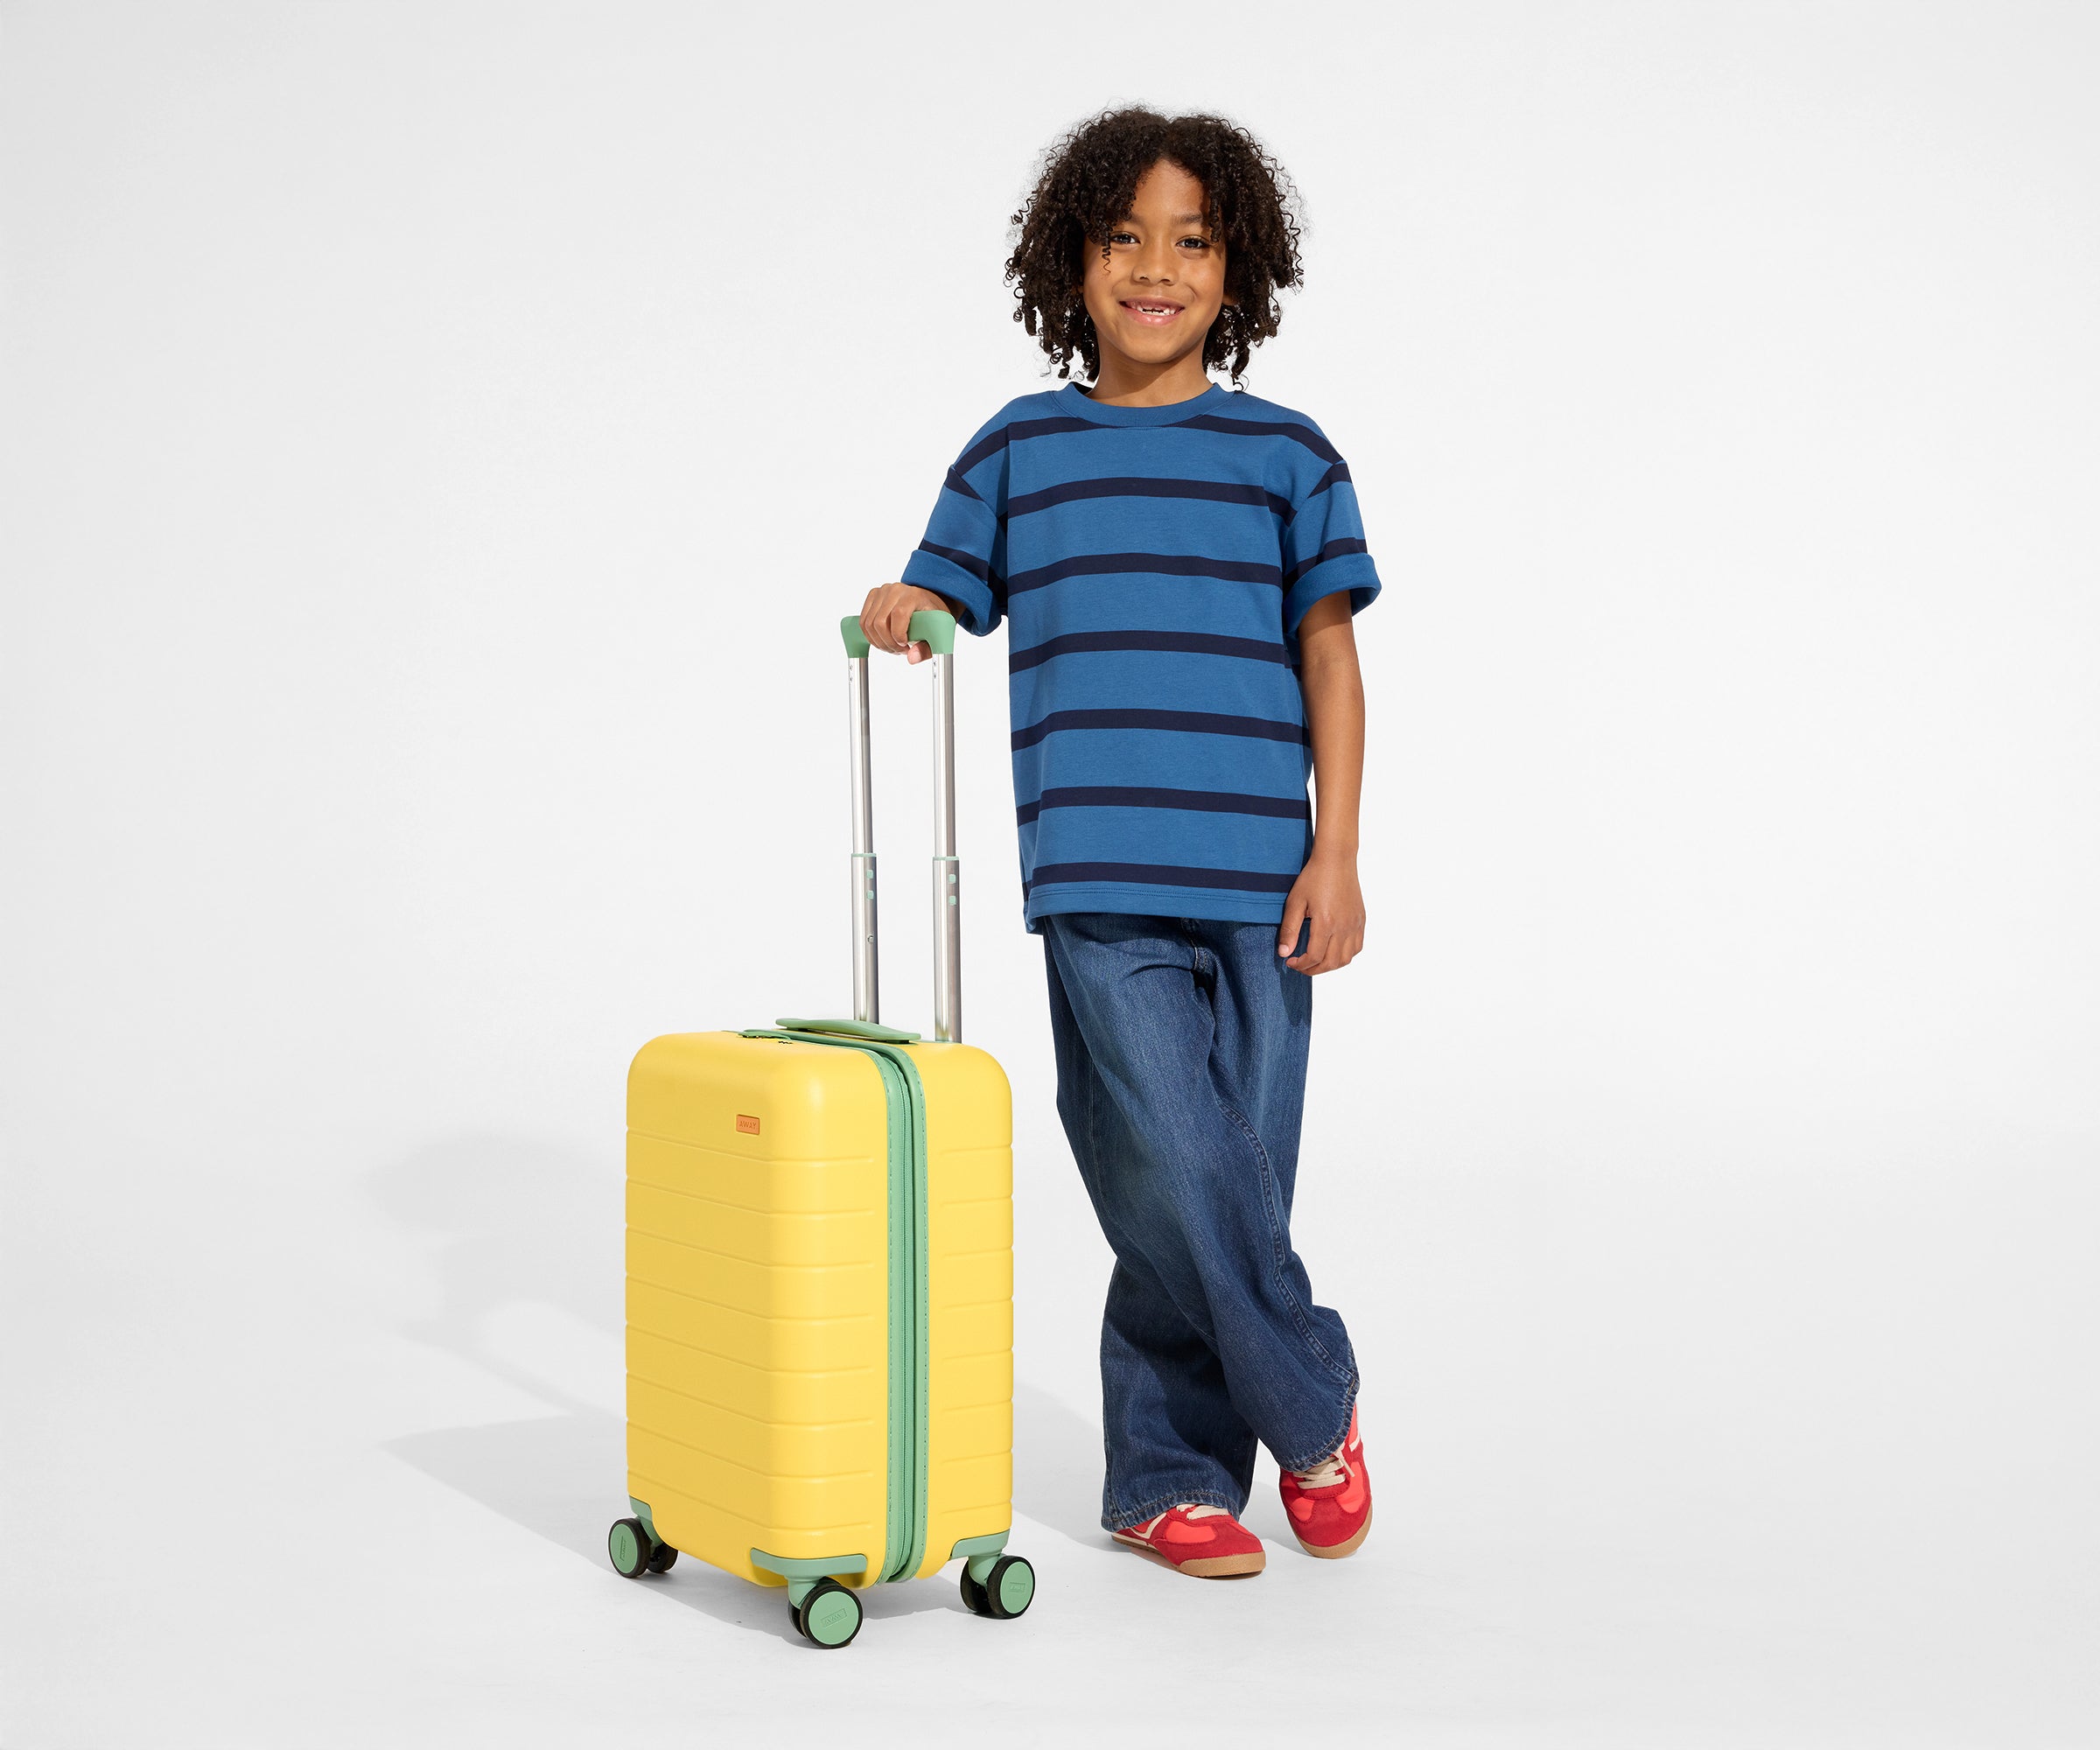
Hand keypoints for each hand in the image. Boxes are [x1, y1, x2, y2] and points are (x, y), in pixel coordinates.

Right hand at [859, 583, 952, 664]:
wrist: (925, 601)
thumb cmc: (930, 615)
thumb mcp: (935, 633)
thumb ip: (926, 648)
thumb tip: (912, 658)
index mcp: (913, 595)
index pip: (898, 614)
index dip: (898, 634)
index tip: (905, 646)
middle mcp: (895, 590)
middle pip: (880, 622)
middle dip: (888, 643)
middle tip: (900, 650)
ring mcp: (881, 592)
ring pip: (869, 624)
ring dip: (879, 642)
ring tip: (892, 647)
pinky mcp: (872, 597)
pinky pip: (864, 622)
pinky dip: (871, 637)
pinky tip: (883, 641)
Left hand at [1278, 847, 1364, 973]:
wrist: (1336, 860)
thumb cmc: (1313, 878)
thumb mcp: (1295, 902)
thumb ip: (1289, 930)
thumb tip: (1284, 953)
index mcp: (1326, 922)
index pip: (1314, 957)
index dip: (1301, 965)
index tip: (1289, 961)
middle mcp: (1343, 926)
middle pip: (1331, 962)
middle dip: (1313, 969)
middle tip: (1300, 966)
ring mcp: (1355, 924)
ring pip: (1346, 959)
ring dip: (1330, 966)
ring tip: (1315, 961)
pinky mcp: (1361, 920)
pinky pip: (1357, 947)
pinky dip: (1345, 955)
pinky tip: (1332, 951)